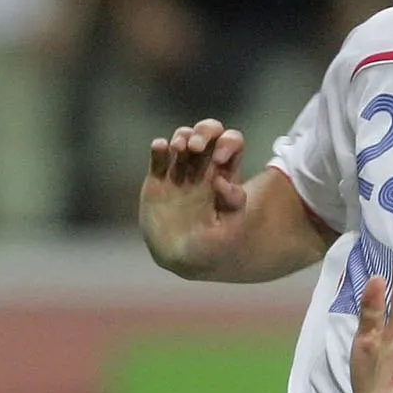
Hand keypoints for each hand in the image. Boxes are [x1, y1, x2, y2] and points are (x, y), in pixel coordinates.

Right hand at [139, 119, 251, 269]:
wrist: (181, 260)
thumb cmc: (211, 247)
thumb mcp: (229, 230)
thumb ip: (234, 204)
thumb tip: (222, 179)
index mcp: (225, 175)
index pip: (231, 143)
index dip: (227, 143)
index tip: (219, 159)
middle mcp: (203, 169)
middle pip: (208, 132)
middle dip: (204, 131)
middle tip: (196, 147)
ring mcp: (180, 172)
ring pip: (183, 138)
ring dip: (182, 136)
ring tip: (179, 149)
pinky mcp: (158, 179)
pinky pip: (158, 155)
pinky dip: (158, 147)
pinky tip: (160, 148)